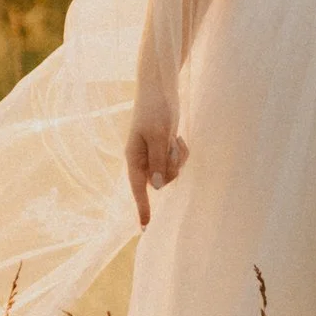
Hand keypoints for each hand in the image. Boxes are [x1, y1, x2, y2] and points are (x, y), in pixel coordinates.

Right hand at [125, 96, 187, 226]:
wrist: (160, 86)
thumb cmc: (156, 108)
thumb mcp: (158, 134)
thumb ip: (158, 161)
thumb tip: (157, 187)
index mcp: (134, 156)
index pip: (138, 188)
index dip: (142, 208)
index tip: (145, 228)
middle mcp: (142, 159)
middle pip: (161, 181)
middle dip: (172, 167)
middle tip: (174, 145)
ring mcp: (153, 153)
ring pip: (171, 171)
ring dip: (179, 158)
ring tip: (175, 137)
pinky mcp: (164, 147)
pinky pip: (177, 160)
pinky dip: (182, 151)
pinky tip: (178, 136)